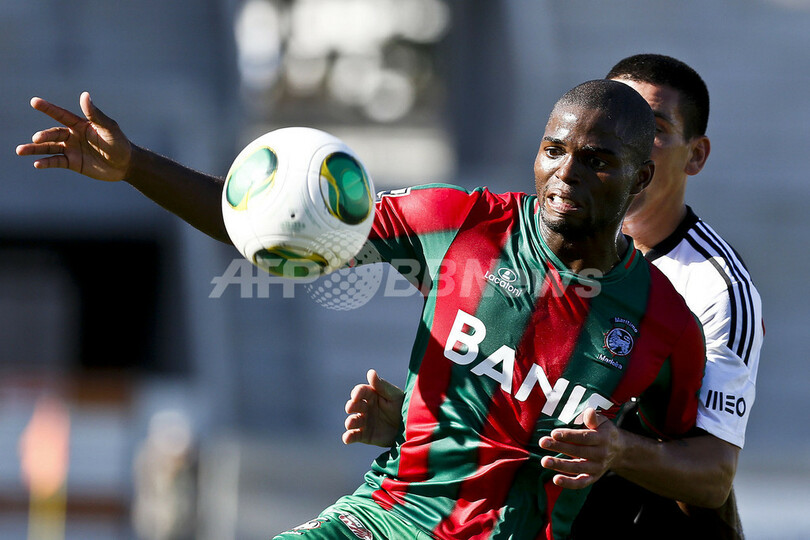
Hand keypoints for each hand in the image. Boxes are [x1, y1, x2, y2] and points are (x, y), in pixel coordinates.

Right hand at [16, 92, 131, 181]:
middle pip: (53, 133)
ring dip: (35, 149)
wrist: (125, 165)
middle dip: (43, 135)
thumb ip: (95, 114)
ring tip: (20, 151)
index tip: (34, 101)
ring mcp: (71, 149)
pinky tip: (37, 164)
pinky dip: (46, 163)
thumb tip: (84, 95)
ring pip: (49, 148)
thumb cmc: (119, 143)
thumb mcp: (109, 128)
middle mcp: (72, 135)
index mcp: (80, 124)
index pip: (60, 114)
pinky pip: (56, 162)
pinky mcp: (72, 163)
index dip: (48, 108)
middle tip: (37, 138)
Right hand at [342, 369, 403, 446]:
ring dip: (350, 421)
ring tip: (350, 423)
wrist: (411, 428)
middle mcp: (365, 407)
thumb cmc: (403, 407)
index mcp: (372, 395)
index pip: (360, 391)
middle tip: (351, 408)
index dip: (357, 393)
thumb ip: (382, 385)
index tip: (356, 396)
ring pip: (352, 421)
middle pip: (354, 405)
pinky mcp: (365, 435)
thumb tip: (370, 372)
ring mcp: (364, 421)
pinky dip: (348, 437)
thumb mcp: (394, 395)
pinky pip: (354, 436)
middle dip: (351, 406)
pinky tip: (347, 438)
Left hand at [538, 408, 621, 488]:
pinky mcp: (593, 478)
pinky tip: (556, 479)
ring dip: (560, 465)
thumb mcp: (603, 422)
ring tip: (544, 461)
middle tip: (542, 442)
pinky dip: (569, 483)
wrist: (619, 451)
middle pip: (578, 451)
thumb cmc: (604, 432)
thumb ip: (594, 418)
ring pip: (578, 468)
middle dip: (559, 447)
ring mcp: (597, 468)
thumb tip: (589, 411)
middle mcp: (600, 454)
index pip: (584, 437)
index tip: (553, 433)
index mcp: (602, 439)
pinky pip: (581, 483)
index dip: (569, 436)